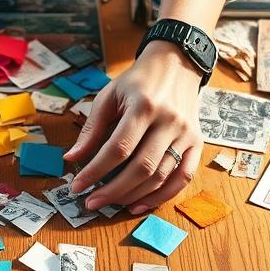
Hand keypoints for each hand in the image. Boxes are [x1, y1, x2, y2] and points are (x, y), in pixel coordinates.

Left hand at [63, 41, 203, 212]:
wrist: (176, 65)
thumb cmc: (138, 82)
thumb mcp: (109, 96)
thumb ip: (92, 128)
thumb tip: (71, 158)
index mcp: (144, 106)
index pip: (118, 148)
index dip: (95, 171)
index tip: (77, 186)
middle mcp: (169, 121)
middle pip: (141, 167)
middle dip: (113, 190)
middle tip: (91, 203)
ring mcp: (186, 134)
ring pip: (161, 176)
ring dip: (134, 196)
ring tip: (111, 204)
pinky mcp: (198, 143)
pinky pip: (183, 178)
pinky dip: (162, 196)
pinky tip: (140, 205)